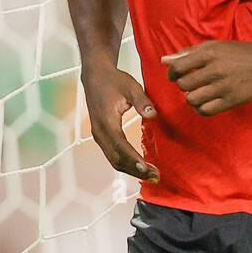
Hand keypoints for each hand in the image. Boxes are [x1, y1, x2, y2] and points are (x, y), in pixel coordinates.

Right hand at [80, 62, 159, 181]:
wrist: (95, 76)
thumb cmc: (113, 80)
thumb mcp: (131, 86)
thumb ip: (142, 101)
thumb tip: (153, 115)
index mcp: (106, 121)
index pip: (120, 146)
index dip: (134, 159)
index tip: (148, 169)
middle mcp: (100, 132)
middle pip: (117, 159)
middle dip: (136, 170)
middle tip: (156, 176)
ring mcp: (99, 135)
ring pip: (114, 160)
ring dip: (131, 170)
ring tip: (150, 175)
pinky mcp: (101, 136)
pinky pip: (112, 155)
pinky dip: (126, 163)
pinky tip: (139, 166)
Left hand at [162, 40, 251, 115]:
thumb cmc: (236, 53)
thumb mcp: (213, 46)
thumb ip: (188, 53)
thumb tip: (164, 60)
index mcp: (209, 53)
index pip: (178, 68)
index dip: (172, 74)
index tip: (176, 76)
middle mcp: (215, 69)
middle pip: (184, 85)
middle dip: (184, 86)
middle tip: (191, 84)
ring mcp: (224, 86)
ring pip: (192, 100)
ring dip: (192, 98)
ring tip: (199, 93)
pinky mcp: (232, 100)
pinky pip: (206, 110)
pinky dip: (201, 108)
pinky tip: (205, 102)